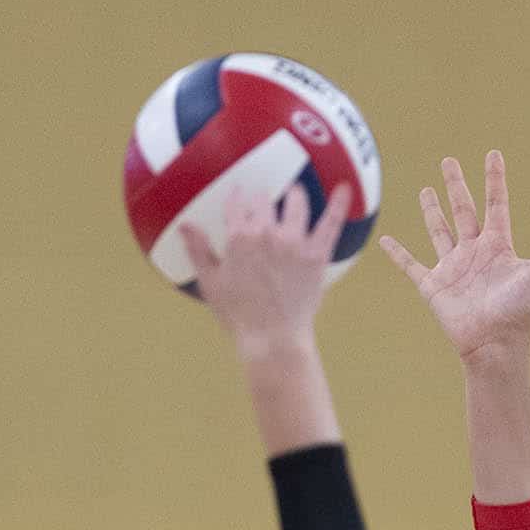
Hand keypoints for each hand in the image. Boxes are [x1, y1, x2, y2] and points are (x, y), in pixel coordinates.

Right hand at [181, 182, 352, 352]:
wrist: (272, 341)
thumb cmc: (239, 316)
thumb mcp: (211, 283)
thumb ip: (199, 249)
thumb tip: (184, 224)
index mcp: (238, 237)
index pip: (236, 204)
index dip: (237, 198)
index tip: (240, 195)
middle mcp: (266, 233)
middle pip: (264, 200)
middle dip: (263, 200)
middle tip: (266, 202)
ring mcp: (293, 242)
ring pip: (296, 202)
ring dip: (294, 195)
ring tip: (295, 194)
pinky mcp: (316, 255)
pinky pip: (330, 223)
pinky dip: (338, 204)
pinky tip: (344, 188)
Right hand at [379, 150, 529, 361]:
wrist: (496, 346)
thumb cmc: (522, 311)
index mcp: (498, 246)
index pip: (496, 204)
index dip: (495, 179)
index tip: (493, 154)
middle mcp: (475, 253)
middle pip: (464, 210)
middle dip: (456, 185)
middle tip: (449, 161)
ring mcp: (453, 269)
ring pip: (439, 231)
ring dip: (432, 211)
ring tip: (425, 190)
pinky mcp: (433, 287)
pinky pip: (411, 266)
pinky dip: (397, 254)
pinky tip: (384, 242)